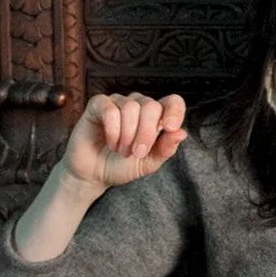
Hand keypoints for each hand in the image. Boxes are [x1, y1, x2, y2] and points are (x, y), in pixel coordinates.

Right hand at [10, 91, 187, 262]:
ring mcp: (118, 102)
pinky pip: (110, 109)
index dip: (175, 111)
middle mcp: (138, 105)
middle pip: (151, 106)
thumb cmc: (121, 166)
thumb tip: (182, 133)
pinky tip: (111, 143)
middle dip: (146, 133)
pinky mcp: (98, 105)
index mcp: (155, 117)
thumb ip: (165, 149)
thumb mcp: (148, 163)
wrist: (93, 175)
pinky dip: (113, 130)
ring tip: (121, 151)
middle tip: (137, 153)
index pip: (172, 101)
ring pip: (130, 107)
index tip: (170, 127)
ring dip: (127, 135)